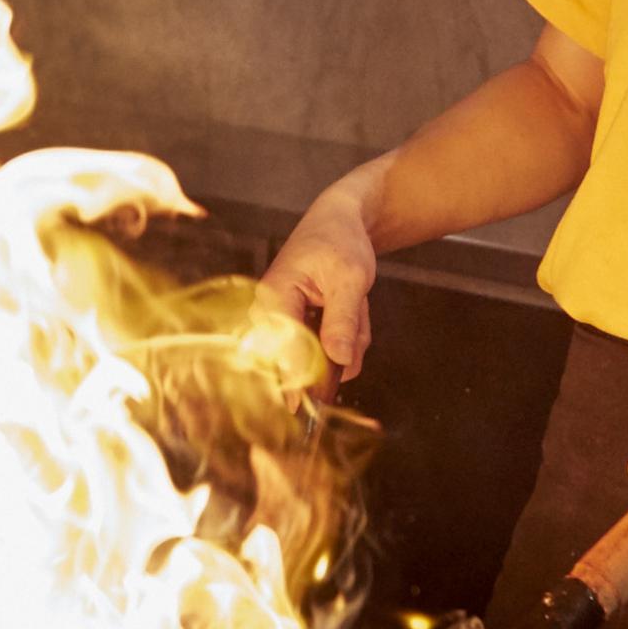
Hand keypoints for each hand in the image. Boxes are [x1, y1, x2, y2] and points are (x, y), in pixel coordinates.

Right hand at [259, 186, 383, 382]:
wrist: (339, 223)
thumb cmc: (340, 241)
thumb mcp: (351, 278)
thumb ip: (343, 321)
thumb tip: (337, 361)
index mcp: (275, 296)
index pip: (285, 350)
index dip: (304, 378)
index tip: (318, 405)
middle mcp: (271, 313)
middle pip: (303, 360)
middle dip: (342, 346)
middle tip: (357, 310)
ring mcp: (284, 324)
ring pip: (323, 359)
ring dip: (350, 338)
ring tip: (356, 303)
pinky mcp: (299, 329)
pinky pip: (329, 352)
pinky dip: (349, 336)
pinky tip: (352, 309)